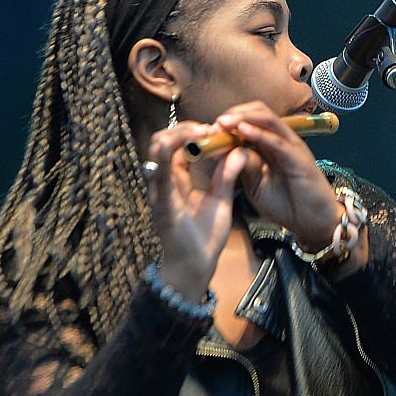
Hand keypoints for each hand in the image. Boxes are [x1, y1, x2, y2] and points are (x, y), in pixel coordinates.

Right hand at [145, 121, 247, 301]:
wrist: (197, 267)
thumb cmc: (205, 237)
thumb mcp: (221, 199)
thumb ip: (227, 176)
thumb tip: (238, 151)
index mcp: (177, 181)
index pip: (179, 147)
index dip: (194, 133)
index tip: (215, 128)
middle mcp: (164, 183)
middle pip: (164, 142)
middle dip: (184, 129)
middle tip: (208, 128)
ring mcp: (160, 192)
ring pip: (157, 153)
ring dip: (176, 137)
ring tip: (199, 132)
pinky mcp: (161, 205)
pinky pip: (158, 179)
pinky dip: (161, 160)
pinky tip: (168, 147)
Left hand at [212, 102, 343, 252]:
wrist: (313, 223)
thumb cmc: (288, 204)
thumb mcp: (256, 185)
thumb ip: (243, 166)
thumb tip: (224, 150)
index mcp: (271, 145)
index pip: (250, 120)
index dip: (229, 121)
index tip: (209, 130)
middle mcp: (282, 141)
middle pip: (259, 112)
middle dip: (234, 114)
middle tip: (215, 123)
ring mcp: (292, 147)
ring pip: (268, 119)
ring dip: (244, 118)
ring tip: (224, 123)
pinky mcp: (299, 159)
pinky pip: (278, 141)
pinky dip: (259, 134)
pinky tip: (243, 132)